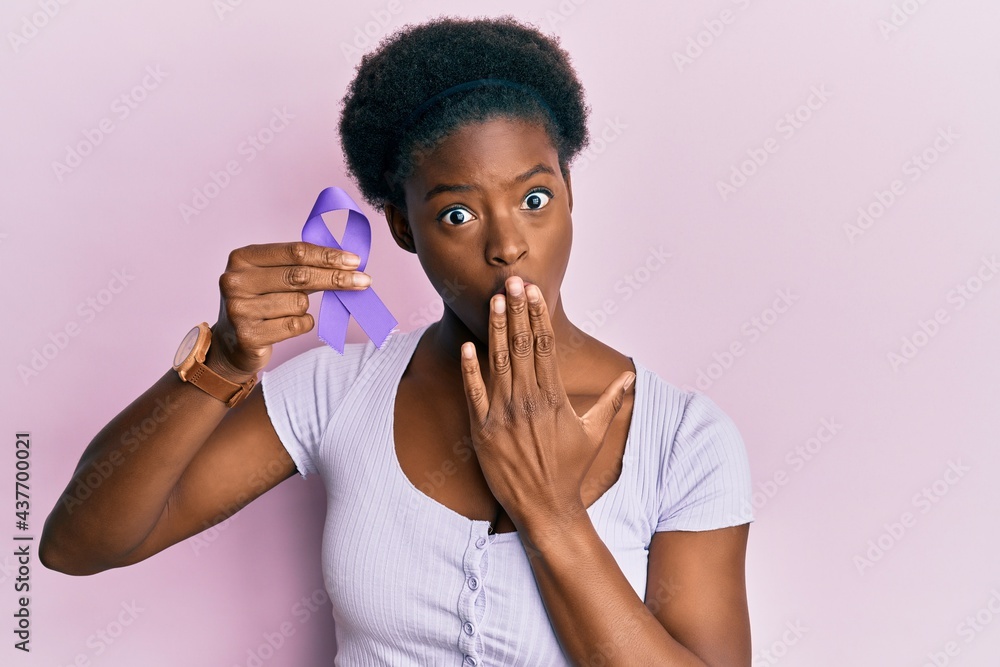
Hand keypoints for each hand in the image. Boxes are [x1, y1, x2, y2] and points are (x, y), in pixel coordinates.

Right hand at [206, 242, 371, 378]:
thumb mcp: (272, 276)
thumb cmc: (261, 302)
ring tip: (288, 310)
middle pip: (300, 275)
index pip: (295, 251)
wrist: (231, 344)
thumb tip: (347, 263)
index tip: (354, 261)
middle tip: (364, 281)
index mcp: (242, 257)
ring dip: (305, 307)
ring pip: (299, 303)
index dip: (328, 256)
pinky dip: (302, 323)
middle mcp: (236, 281)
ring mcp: (239, 309)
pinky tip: (287, 324)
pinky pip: (296, 325)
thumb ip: (300, 266)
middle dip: (335, 278)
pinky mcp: (248, 335)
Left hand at [457, 276, 635, 532]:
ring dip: (495, 330)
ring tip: (493, 302)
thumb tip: (628, 379)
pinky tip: (468, 346)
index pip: (544, 347)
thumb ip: (610, 401)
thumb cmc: (570, 469)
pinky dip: (470, 370)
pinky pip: (474, 393)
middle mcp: (529, 401)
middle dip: (516, 312)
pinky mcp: (483, 429)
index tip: (533, 293)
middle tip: (511, 283)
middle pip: (521, 346)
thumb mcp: (594, 433)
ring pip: (498, 362)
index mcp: (554, 397)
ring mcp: (504, 414)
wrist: (546, 507)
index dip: (537, 317)